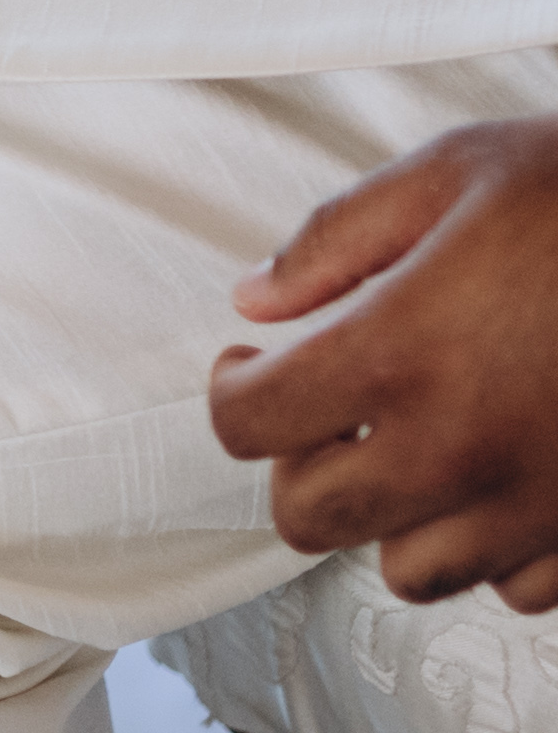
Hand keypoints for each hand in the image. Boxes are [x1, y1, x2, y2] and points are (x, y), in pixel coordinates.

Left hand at [211, 117, 557, 607]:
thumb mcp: (453, 173)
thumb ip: (335, 241)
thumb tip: (260, 300)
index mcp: (402, 352)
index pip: (247, 423)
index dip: (232, 388)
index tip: (250, 363)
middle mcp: (461, 447)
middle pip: (310, 516)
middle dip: (298, 462)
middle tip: (320, 409)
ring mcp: (539, 504)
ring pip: (410, 569)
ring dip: (392, 516)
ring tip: (411, 446)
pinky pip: (516, 584)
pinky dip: (493, 545)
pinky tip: (499, 475)